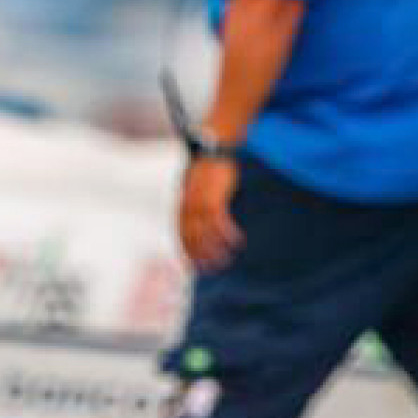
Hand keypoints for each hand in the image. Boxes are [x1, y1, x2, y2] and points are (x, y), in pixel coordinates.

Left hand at [177, 156, 243, 272]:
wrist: (214, 148)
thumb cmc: (207, 169)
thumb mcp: (195, 187)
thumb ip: (195, 205)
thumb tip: (201, 223)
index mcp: (182, 203)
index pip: (181, 233)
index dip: (186, 251)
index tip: (192, 267)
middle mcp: (188, 204)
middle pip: (192, 236)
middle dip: (201, 255)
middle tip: (211, 270)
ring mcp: (201, 200)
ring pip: (205, 231)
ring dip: (215, 248)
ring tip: (225, 260)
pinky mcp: (215, 195)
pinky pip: (220, 219)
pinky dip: (227, 232)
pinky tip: (236, 241)